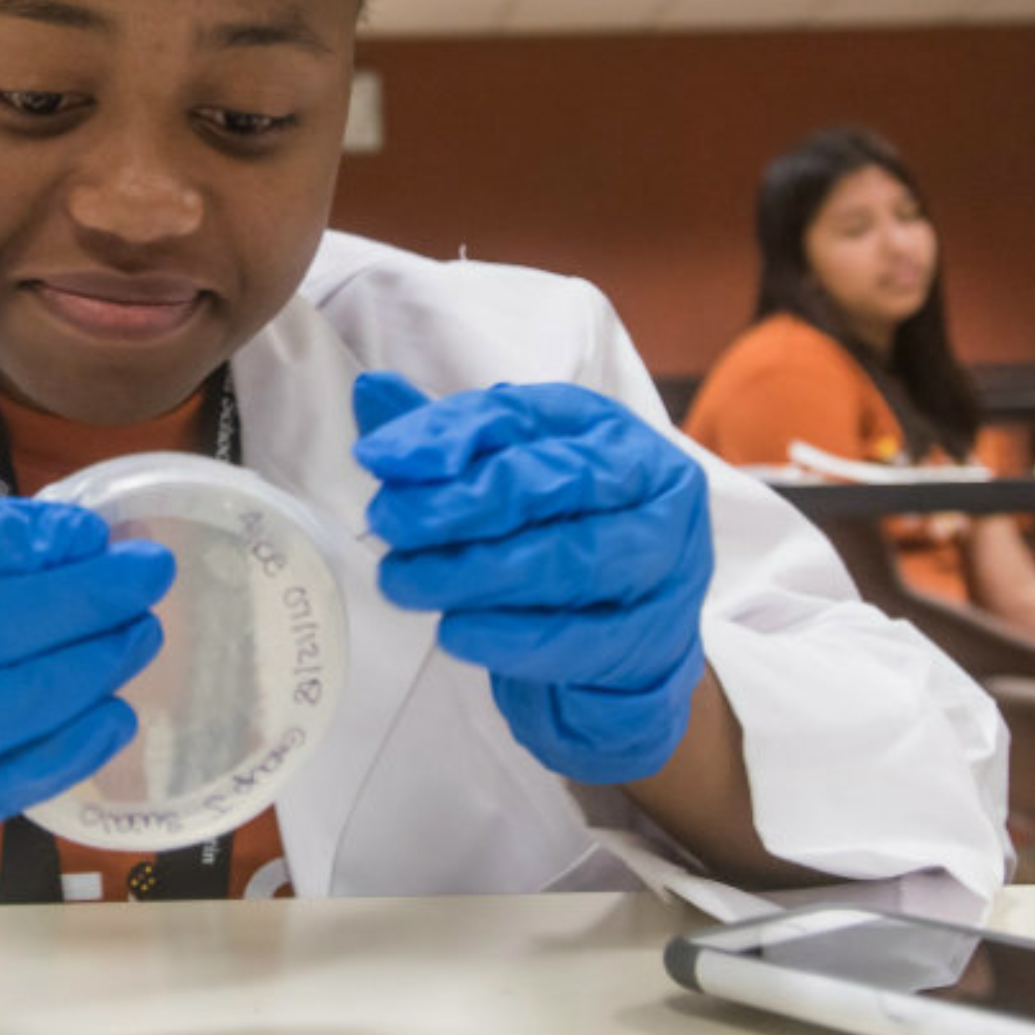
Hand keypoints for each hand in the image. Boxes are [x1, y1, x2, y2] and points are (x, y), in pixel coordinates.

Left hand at [352, 371, 710, 784]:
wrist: (629, 643)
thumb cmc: (559, 540)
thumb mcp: (505, 478)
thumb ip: (445, 440)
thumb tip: (370, 391)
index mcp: (603, 427)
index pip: (519, 415)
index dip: (445, 435)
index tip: (377, 460)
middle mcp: (647, 480)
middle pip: (551, 482)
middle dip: (459, 504)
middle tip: (389, 524)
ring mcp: (664, 558)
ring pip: (567, 560)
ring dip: (474, 573)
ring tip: (405, 582)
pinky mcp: (658, 632)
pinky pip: (582, 636)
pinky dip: (511, 637)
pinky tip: (456, 631)